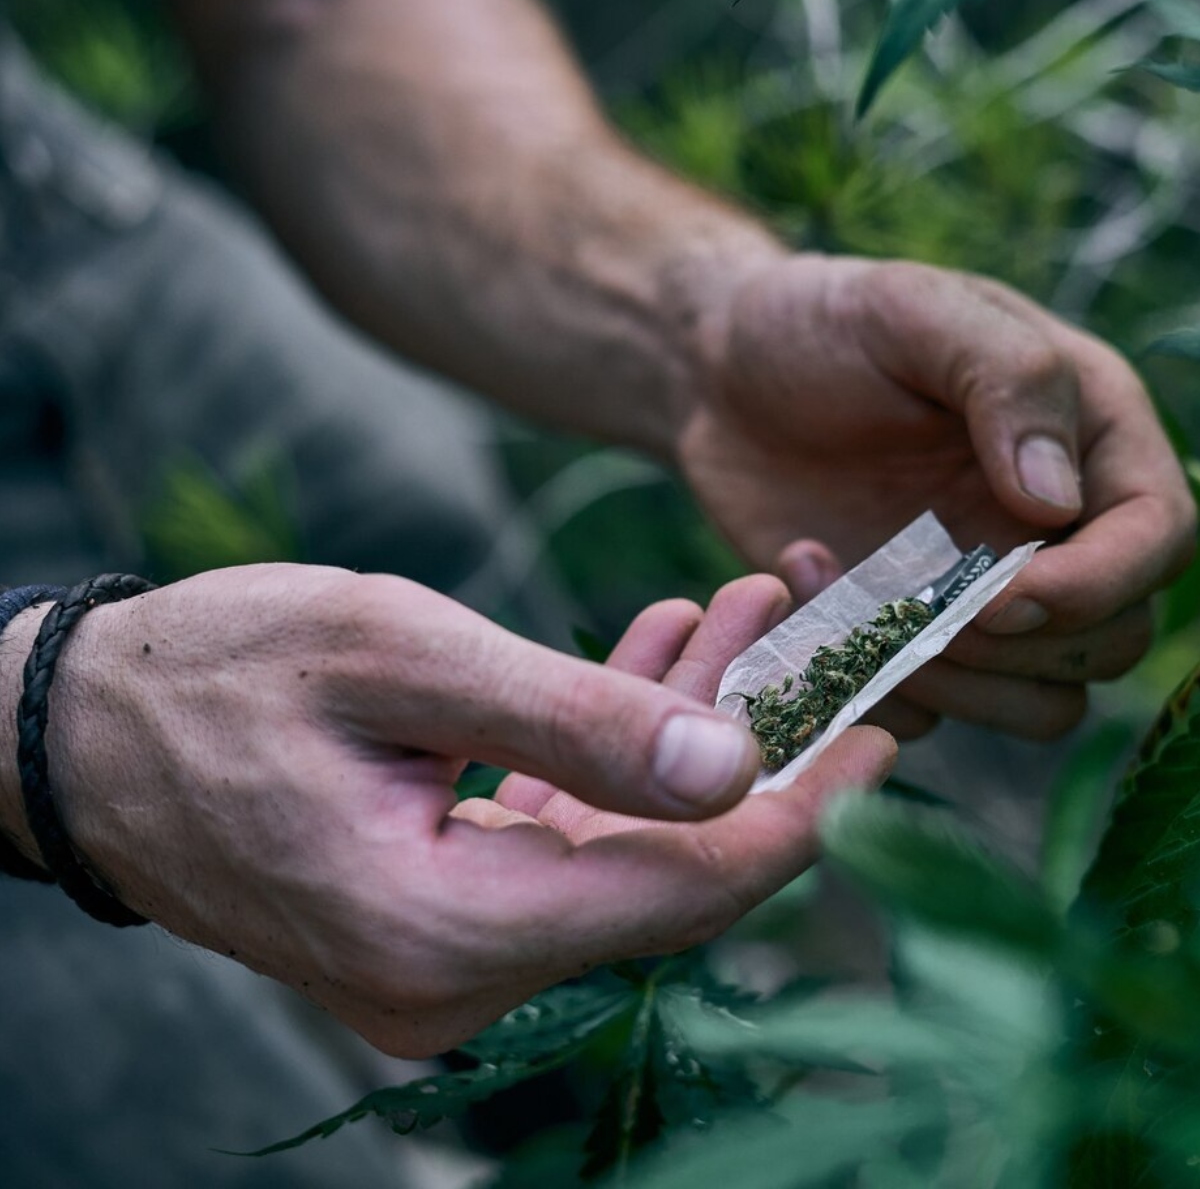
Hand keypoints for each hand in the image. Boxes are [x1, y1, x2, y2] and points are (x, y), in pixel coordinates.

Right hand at [1, 565, 893, 1055]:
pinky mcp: (440, 913)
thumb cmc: (219, 675)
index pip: (682, 890)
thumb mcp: (399, 655)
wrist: (86, 732)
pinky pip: (564, 835)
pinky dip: (616, 752)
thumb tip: (733, 773)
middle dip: (752, 744)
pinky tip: (656, 657)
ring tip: (742, 609)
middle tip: (815, 628)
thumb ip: (569, 719)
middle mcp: (456, 976)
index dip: (802, 810)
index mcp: (443, 929)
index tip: (886, 724)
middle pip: (666, 869)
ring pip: (624, 844)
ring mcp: (447, 955)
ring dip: (684, 730)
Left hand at [679, 255, 1196, 739]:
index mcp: (1084, 438)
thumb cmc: (820, 325)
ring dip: (952, 683)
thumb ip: (1007, 381)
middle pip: (1108, 642)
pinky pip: (925, 707)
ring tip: (852, 601)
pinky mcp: (902, 632)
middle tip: (912, 605)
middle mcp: (1048, 529)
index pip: (1157, 540)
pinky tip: (803, 578)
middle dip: (1018, 649)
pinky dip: (868, 681)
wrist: (720, 375)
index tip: (1004, 598)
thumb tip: (1061, 504)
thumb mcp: (912, 311)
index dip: (1099, 587)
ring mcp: (975, 590)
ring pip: (1031, 701)